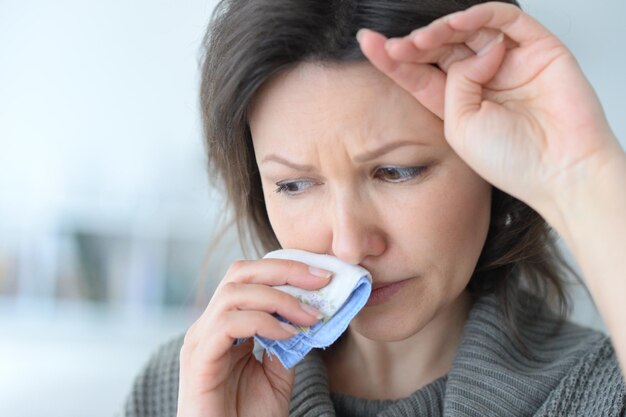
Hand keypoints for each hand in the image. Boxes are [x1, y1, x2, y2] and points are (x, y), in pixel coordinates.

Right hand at [177, 259, 329, 416]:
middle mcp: (209, 326)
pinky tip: (287, 335)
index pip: (250, 277)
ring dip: (278, 299)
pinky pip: (227, 324)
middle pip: (240, 273)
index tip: (323, 276)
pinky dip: (262, 322)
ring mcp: (200, 341)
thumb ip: (286, 343)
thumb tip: (310, 314)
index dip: (286, 269)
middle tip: (320, 281)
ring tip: (309, 315)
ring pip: (234, 293)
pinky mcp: (199, 360)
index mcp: (225, 324)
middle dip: (284, 270)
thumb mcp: (277, 373)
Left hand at [357, 1, 622, 217]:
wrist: (558, 170)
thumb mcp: (459, 126)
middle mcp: (482, 79)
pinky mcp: (537, 48)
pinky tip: (459, 26)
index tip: (370, 44)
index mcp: (458, 102)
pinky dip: (479, 17)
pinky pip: (505, 19)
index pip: (421, 73)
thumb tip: (477, 52)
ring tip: (424, 39)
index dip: (395, 58)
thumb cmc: (511, 160)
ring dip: (442, 29)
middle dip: (416, 43)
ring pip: (469, 30)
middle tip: (398, 46)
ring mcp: (509, 62)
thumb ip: (455, 85)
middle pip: (441, 48)